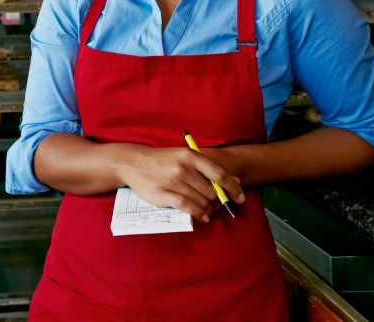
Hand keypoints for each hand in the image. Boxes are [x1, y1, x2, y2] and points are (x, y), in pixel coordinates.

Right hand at [114, 143, 244, 222]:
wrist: (133, 162)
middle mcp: (184, 168)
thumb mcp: (184, 156)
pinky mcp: (164, 195)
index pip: (219, 174)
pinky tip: (202, 217)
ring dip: (209, 210)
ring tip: (208, 211)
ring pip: (202, 201)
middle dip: (217, 201)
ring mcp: (174, 182)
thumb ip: (207, 167)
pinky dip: (199, 214)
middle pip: (212, 191)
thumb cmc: (162, 160)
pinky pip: (188, 208)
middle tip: (216, 205)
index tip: (240, 198)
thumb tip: (234, 180)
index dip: (233, 188)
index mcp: (191, 156)